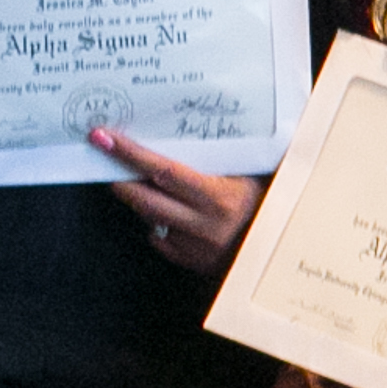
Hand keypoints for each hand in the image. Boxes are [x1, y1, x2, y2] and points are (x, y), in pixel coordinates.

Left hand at [93, 127, 261, 274]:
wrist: (283, 251)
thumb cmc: (271, 204)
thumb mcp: (252, 176)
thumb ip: (223, 160)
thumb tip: (195, 124)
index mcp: (218, 197)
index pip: (162, 170)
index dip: (130, 153)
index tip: (103, 137)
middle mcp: (203, 224)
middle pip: (145, 199)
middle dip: (120, 178)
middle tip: (106, 160)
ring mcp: (194, 247)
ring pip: (151, 219)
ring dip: (141, 200)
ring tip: (142, 184)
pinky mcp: (191, 263)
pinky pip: (162, 239)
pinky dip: (160, 225)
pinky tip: (173, 216)